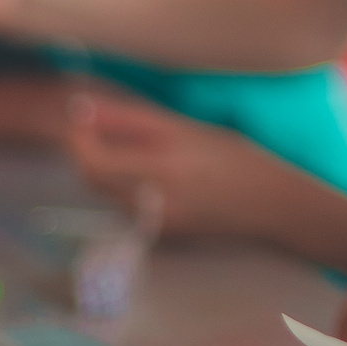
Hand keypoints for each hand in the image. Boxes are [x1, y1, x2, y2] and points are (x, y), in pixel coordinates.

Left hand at [66, 92, 288, 239]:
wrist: (268, 203)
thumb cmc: (231, 155)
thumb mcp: (183, 128)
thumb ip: (128, 120)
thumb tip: (81, 108)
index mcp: (163, 165)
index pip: (94, 160)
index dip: (78, 140)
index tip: (80, 118)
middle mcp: (155, 199)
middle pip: (93, 179)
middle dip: (87, 152)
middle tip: (99, 130)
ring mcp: (155, 222)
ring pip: (106, 193)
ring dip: (105, 170)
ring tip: (131, 150)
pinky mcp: (160, 236)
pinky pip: (125, 207)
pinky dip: (124, 187)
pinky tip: (152, 176)